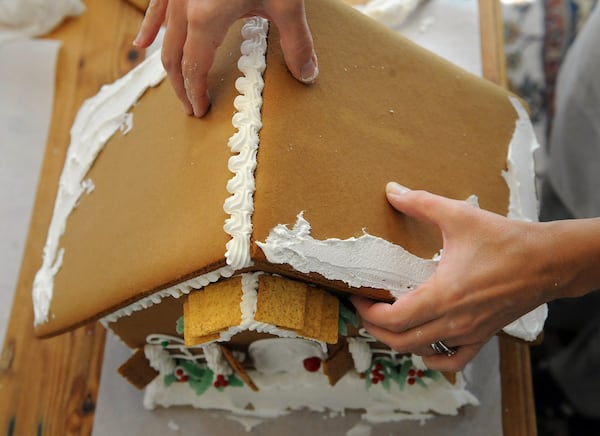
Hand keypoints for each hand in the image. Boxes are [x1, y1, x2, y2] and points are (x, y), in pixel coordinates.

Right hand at [134, 0, 317, 116]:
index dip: (194, 93)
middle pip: (172, 57)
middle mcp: (183, 7)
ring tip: (173, 84)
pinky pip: (158, 8)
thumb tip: (308, 74)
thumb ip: (296, 42)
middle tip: (189, 106)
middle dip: (179, 85)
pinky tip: (141, 42)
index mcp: (205, 19)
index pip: (193, 69)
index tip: (199, 111)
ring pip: (163, 36)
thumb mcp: (285, 2)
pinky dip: (152, 27)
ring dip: (168, 63)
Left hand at [351, 182, 562, 371]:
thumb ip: (421, 203)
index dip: (367, 313)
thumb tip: (391, 190)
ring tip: (386, 320)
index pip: (392, 319)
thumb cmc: (505, 240)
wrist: (549, 262)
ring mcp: (469, 333)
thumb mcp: (458, 216)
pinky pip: (452, 360)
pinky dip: (432, 358)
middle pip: (400, 341)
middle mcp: (454, 321)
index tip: (357, 297)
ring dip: (397, 340)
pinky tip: (423, 344)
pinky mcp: (483, 336)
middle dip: (374, 328)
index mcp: (443, 296)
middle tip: (364, 308)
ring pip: (421, 351)